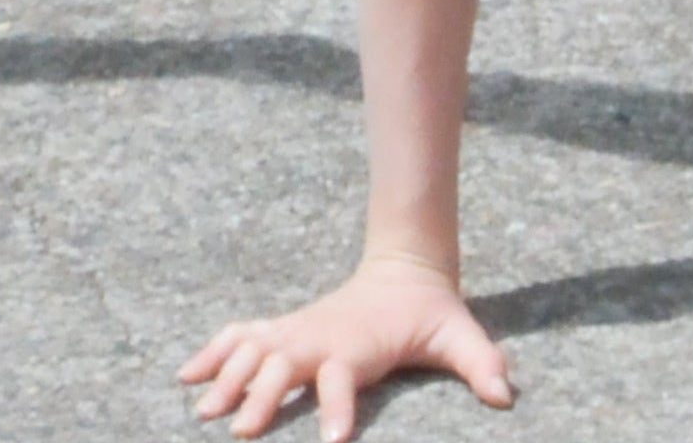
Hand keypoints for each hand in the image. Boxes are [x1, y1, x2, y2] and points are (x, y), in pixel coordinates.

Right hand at [179, 254, 512, 440]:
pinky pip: (240, 336)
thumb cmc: (428, 312)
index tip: (334, 442)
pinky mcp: (284, 329)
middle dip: (264, 396)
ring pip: (254, 350)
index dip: (339, 408)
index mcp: (359, 347)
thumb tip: (507, 393)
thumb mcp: (458, 334)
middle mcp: (321, 338)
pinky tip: (185, 376)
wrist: (403, 268)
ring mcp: (298, 331)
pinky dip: (212, 352)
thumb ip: (481, 362)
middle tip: (243, 432)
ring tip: (202, 411)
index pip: (346, 378)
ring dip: (227, 377)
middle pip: (286, 365)